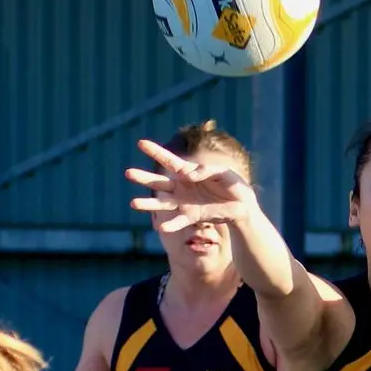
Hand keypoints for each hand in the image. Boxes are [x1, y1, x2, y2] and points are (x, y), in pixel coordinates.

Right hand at [126, 139, 255, 232]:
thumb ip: (207, 171)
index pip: (169, 160)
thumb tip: (189, 175)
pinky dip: (171, 225)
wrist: (243, 207)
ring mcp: (184, 203)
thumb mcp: (224, 173)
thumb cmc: (234, 186)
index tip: (141, 143)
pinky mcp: (191, 217)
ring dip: (148, 203)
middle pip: (159, 182)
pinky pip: (178, 221)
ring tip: (133, 203)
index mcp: (189, 172)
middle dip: (143, 177)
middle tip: (127, 173)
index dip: (156, 151)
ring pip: (162, 203)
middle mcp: (182, 187)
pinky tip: (162, 227)